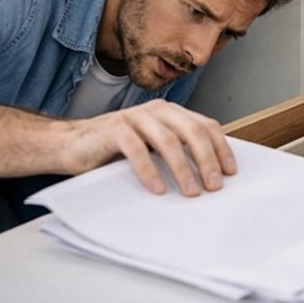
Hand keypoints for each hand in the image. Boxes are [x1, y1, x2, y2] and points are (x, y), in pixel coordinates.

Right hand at [64, 99, 236, 195]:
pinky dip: (149, 170)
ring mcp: (134, 117)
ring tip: (190, 191)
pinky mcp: (114, 129)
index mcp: (170, 113)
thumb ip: (176, 152)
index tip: (231, 172)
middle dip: (207, 159)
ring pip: (167, 139)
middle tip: (214, 185)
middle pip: (192, 131)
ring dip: (182, 168)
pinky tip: (157, 188)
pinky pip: (136, 148)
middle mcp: (156, 111)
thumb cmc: (115, 150)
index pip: (205, 125)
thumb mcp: (152, 148)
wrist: (72, 144)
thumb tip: (210, 176)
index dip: (221, 148)